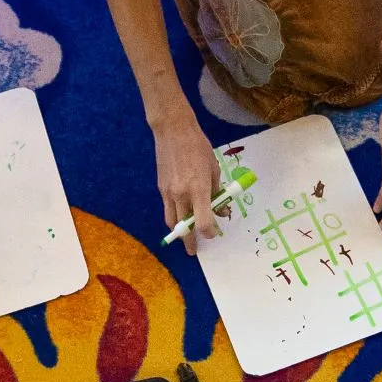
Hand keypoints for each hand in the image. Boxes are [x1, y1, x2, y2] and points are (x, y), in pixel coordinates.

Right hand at [152, 106, 224, 241]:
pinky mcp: (161, 188)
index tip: (213, 233)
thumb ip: (216, 192)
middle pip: (184, 228)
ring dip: (179, 233)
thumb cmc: (199, 147)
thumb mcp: (214, 168)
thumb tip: (220, 210)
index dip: (209, 232)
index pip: (202, 222)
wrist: (173, 131)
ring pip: (171, 222)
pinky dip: (173, 217)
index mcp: (198, 189)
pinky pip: (167, 209)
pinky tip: (180, 216)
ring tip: (185, 238)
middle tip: (194, 251)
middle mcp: (181, 195)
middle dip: (190, 241)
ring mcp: (168, 192)